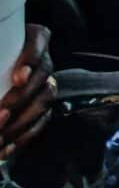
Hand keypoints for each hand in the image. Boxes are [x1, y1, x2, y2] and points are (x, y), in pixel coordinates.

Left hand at [0, 24, 56, 160]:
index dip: (31, 59)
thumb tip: (0, 82)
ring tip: (0, 135)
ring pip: (44, 102)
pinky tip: (5, 149)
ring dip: (21, 122)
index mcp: (32, 38)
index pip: (38, 41)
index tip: (17, 77)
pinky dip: (22, 138)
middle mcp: (42, 61)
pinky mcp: (41, 108)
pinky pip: (40, 123)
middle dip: (22, 98)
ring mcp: (44, 84)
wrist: (1, 78)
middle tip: (2, 112)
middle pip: (43, 76)